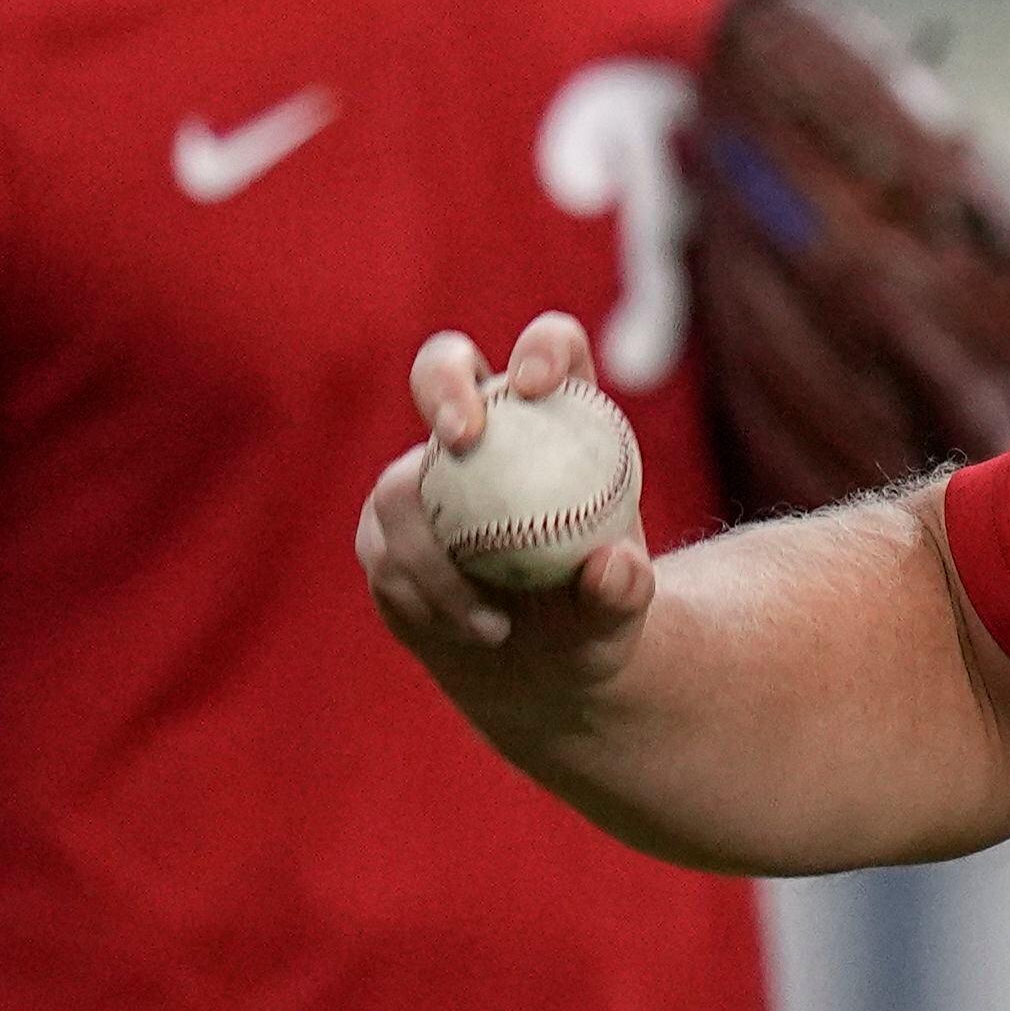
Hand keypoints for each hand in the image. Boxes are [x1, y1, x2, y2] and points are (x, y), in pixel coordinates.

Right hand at [355, 312, 659, 716]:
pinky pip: (383, 550)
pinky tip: (467, 630)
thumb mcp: (624, 611)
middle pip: (444, 366)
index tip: (537, 385)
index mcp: (559, 417)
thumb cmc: (595, 617)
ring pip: (400, 484)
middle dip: (443, 385)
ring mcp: (423, 475)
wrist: (541, 662)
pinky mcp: (385, 529)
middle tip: (462, 439)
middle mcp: (484, 430)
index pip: (550, 350)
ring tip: (493, 625)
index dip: (541, 348)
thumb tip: (610, 567)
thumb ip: (624, 590)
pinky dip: (421, 596)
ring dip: (436, 557)